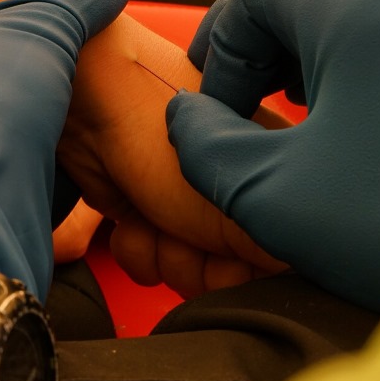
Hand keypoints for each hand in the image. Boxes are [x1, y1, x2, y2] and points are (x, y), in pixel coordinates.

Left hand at [58, 14, 288, 296]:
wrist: (83, 104)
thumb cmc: (162, 136)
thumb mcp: (241, 197)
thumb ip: (284, 248)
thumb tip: (296, 276)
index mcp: (284, 172)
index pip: (286, 255)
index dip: (253, 266)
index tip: (231, 249)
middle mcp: (244, 188)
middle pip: (237, 272)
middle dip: (203, 262)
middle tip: (184, 228)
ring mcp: (192, 202)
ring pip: (192, 271)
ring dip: (165, 255)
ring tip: (152, 216)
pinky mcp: (148, 211)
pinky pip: (153, 263)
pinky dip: (137, 249)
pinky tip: (130, 220)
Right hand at [166, 0, 379, 311]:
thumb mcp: (270, 195)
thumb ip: (203, 144)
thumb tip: (185, 114)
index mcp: (361, 12)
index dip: (220, 43)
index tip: (218, 108)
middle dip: (261, 18)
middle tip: (240, 76)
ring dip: (308, 32)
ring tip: (287, 97)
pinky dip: (357, 47)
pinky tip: (345, 110)